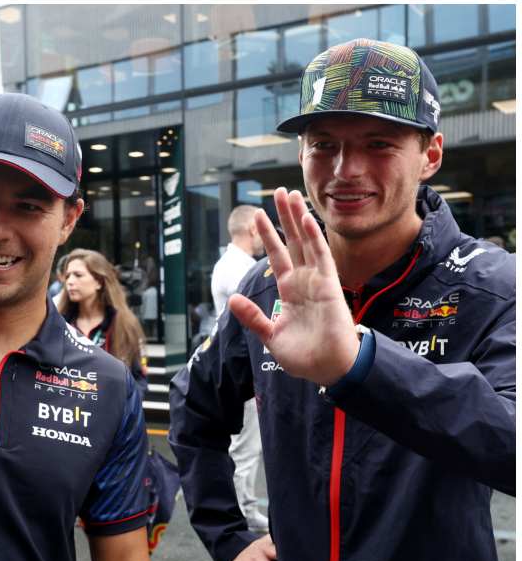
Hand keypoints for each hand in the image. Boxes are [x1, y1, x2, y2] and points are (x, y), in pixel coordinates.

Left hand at [228, 188, 358, 385]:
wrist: (328, 368)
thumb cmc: (304, 356)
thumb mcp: (270, 336)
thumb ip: (253, 317)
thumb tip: (231, 300)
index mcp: (289, 291)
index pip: (277, 256)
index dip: (268, 236)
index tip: (258, 215)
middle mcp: (303, 281)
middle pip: (292, 241)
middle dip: (284, 217)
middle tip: (279, 192)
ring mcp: (317, 281)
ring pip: (306, 241)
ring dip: (297, 218)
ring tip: (290, 194)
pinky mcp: (329, 285)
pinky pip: (321, 256)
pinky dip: (313, 237)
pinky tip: (305, 218)